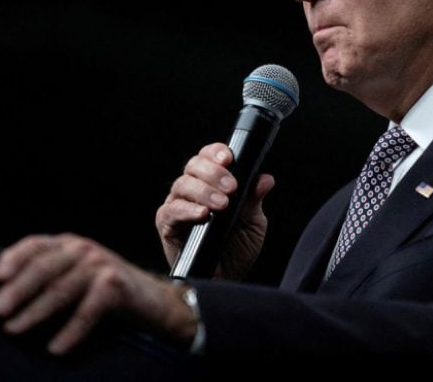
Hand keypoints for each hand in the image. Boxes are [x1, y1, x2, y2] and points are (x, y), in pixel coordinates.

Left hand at [0, 234, 196, 354]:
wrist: (155, 301)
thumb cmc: (110, 292)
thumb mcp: (79, 275)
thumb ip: (52, 275)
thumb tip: (9, 296)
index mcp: (71, 245)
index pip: (36, 244)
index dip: (15, 257)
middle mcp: (85, 249)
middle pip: (44, 267)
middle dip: (18, 290)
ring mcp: (102, 264)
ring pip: (61, 289)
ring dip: (35, 312)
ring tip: (15, 329)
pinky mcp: (116, 285)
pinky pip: (87, 310)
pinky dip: (70, 331)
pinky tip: (57, 347)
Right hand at [156, 143, 274, 280]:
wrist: (226, 281)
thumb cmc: (237, 250)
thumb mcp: (252, 222)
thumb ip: (254, 199)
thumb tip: (265, 179)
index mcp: (212, 183)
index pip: (209, 157)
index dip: (216, 152)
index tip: (229, 158)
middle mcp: (192, 191)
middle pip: (194, 165)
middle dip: (214, 172)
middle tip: (232, 187)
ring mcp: (178, 206)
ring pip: (182, 184)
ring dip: (204, 191)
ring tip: (222, 204)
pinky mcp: (167, 226)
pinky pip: (171, 211)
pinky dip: (187, 210)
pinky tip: (203, 214)